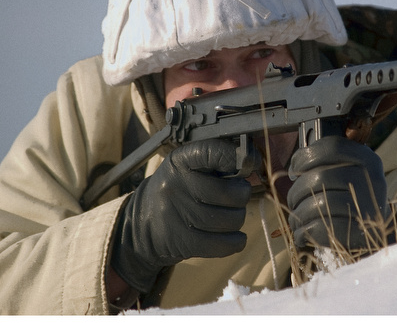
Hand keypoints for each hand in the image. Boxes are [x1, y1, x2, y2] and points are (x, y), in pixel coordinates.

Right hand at [110, 139, 251, 292]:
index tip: (251, 162)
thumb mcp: (190, 168)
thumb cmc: (180, 190)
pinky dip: (236, 241)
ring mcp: (177, 214)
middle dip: (242, 195)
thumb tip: (253, 164)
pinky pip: (224, 244)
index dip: (236, 157)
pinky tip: (234, 236)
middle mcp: (176, 185)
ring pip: (231, 220)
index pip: (213, 152)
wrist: (142, 224)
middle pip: (230, 193)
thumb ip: (218, 163)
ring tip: (230, 214)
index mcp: (181, 161)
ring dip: (238, 218)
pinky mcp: (182, 242)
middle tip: (237, 196)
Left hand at [287, 136, 387, 249]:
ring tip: (296, 218)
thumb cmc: (351, 200)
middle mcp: (371, 179)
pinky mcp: (359, 232)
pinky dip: (304, 231)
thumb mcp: (347, 174)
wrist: (375, 233)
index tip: (294, 171)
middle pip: (320, 178)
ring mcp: (368, 206)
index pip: (332, 147)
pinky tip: (302, 234)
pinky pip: (321, 228)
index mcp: (366, 159)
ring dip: (299, 214)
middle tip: (292, 201)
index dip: (305, 157)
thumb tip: (295, 166)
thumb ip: (326, 163)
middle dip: (297, 191)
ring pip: (319, 204)